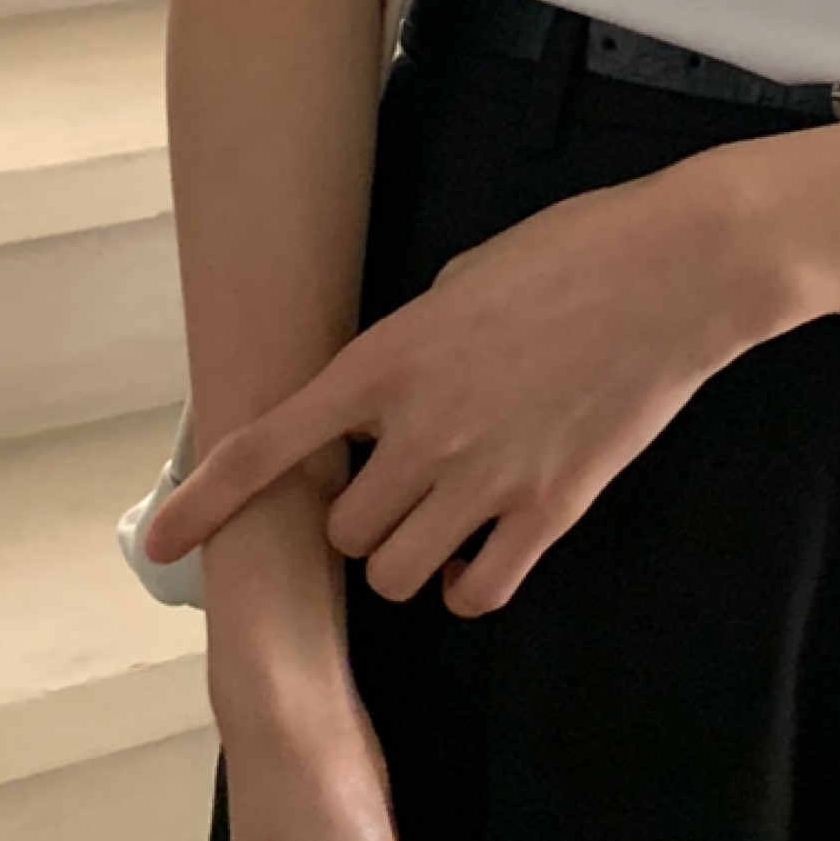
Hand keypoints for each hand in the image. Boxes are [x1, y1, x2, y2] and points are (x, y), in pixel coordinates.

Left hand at [143, 157, 793, 613]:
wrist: (676, 270)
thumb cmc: (572, 250)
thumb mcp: (461, 276)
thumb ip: (410, 346)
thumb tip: (392, 395)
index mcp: (387, 360)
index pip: (270, 446)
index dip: (207, 503)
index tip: (163, 545)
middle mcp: (423, 428)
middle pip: (341, 530)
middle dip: (356, 517)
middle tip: (395, 485)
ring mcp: (486, 476)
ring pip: (395, 575)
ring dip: (406, 556)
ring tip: (442, 518)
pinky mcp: (551, 508)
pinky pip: (476, 590)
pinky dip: (467, 583)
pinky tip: (482, 552)